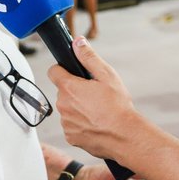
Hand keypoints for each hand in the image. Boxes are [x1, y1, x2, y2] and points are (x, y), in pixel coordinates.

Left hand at [49, 38, 138, 162]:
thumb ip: (89, 57)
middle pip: (63, 91)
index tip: (72, 73)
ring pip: (67, 109)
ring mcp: (66, 122)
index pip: (53, 71)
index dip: (63, 70)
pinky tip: (95, 123)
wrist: (124, 137)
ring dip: (77, 107)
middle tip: (94, 93)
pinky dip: (80, 123)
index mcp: (69, 88)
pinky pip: (71, 125)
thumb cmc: (117, 107)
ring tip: (97, 110)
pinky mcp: (70, 136)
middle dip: (75, 90)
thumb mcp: (107, 75)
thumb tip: (77, 43)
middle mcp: (63, 105)